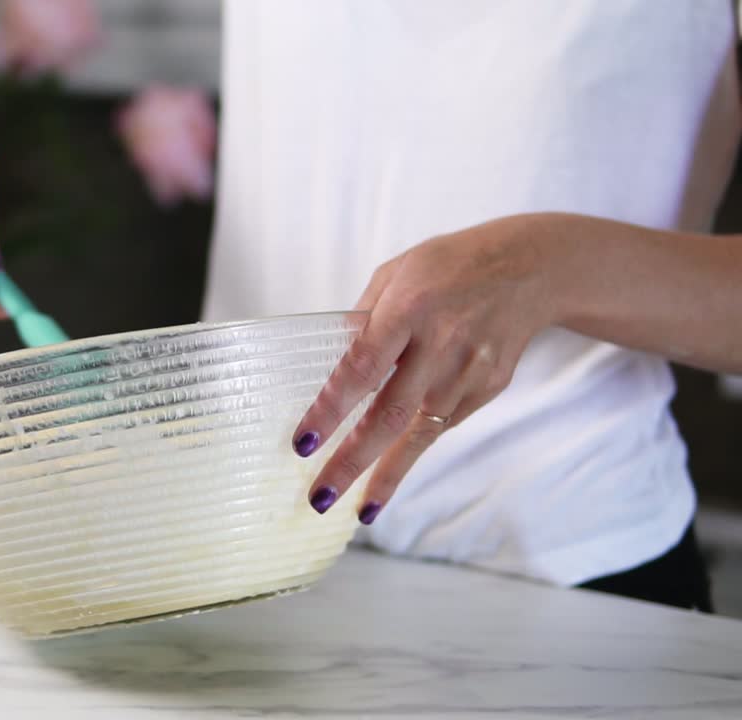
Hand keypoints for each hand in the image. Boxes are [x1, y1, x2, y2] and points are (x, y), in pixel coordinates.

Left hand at [291, 215, 558, 524]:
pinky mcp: (487, 388)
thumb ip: (363, 319)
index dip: (330, 410)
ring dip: (387, 474)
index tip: (303, 443)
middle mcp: (441, 344)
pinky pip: (441, 425)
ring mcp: (469, 371)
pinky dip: (413, 451)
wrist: (529, 269)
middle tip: (321, 497)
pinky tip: (390, 474)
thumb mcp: (396, 273)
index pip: (360, 368)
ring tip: (357, 508)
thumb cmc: (448, 267)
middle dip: (352, 461)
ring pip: (420, 433)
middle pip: (390, 414)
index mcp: (408, 308)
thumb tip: (334, 366)